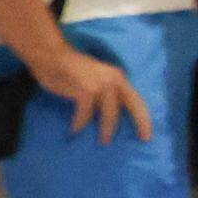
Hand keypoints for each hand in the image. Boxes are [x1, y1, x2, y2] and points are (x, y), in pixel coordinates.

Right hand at [28, 38, 156, 144]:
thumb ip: (105, 96)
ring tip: (103, 141)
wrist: (50, 55)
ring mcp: (101, 84)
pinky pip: (86, 114)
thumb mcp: (94, 82)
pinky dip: (80, 122)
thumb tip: (112, 118)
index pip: (136, 99)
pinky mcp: (86, 89)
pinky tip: (75, 129)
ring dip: (106, 129)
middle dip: (140, 123)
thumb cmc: (70, 72)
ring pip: (110, 113)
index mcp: (117, 77)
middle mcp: (113, 79)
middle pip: (133, 104)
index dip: (144, 118)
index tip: (147, 136)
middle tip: (143, 140)